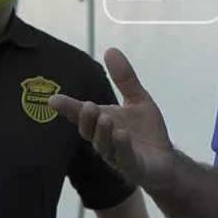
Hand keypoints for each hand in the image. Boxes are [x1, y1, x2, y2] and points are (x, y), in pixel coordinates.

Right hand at [49, 48, 176, 190]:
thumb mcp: (137, 100)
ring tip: (105, 118)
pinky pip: (125, 158)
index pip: (81, 115)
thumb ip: (124, 78)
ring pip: (104, 146)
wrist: (166, 162)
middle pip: (89, 132)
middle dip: (86, 120)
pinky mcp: (133, 167)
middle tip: (88, 106)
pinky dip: (122, 146)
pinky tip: (122, 134)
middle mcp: (104, 140)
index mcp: (102, 124)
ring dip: (103, 133)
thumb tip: (110, 49)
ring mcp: (117, 156)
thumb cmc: (146, 132)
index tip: (52, 100)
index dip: (67, 108)